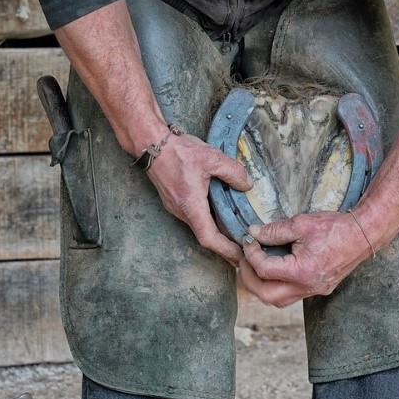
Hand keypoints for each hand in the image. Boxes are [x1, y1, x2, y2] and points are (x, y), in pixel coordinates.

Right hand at [146, 133, 252, 265]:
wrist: (151, 143)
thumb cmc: (177, 151)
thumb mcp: (211, 157)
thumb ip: (233, 172)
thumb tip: (246, 186)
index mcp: (190, 204)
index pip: (209, 238)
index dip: (225, 249)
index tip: (240, 255)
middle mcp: (181, 211)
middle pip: (205, 236)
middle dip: (225, 246)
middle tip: (244, 250)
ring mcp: (176, 207)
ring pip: (199, 226)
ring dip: (217, 233)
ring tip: (237, 236)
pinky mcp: (175, 200)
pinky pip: (194, 217)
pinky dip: (210, 221)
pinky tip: (221, 217)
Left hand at [238, 211, 373, 306]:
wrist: (363, 234)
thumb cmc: (335, 227)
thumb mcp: (301, 223)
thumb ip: (274, 231)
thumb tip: (253, 233)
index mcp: (303, 271)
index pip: (265, 270)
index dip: (251, 255)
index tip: (249, 241)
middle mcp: (308, 286)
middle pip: (268, 296)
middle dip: (251, 279)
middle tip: (245, 261)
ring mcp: (314, 290)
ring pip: (279, 300)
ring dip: (263, 287)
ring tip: (256, 267)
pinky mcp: (319, 289)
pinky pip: (291, 295)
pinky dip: (278, 286)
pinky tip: (275, 269)